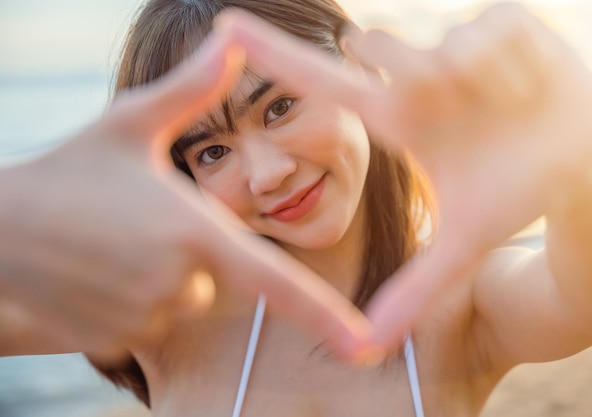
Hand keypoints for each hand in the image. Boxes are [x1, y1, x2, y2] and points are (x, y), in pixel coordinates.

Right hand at [0, 31, 370, 359]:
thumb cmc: (68, 171)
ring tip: (117, 246)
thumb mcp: (131, 122)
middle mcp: (180, 281)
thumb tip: (235, 37)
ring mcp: (147, 316)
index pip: (277, 282)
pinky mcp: (119, 341)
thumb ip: (194, 88)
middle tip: (141, 225)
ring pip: (185, 299)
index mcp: (196, 230)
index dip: (326, 316)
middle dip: (195, 252)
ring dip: (163, 276)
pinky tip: (101, 272)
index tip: (362, 346)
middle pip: (220, 277)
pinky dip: (138, 299)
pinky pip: (152, 321)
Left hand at [218, 2, 591, 349]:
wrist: (579, 169)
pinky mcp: (506, 27)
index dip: (276, 56)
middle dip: (407, 71)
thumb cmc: (512, 197)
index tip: (226, 29)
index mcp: (399, 118)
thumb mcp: (461, 246)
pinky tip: (531, 87)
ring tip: (508, 107)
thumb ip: (412, 291)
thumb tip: (364, 349)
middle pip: (378, 45)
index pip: (324, 82)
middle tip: (449, 106)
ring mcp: (458, 48)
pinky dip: (515, 64)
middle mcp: (419, 79)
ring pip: (440, 46)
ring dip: (476, 84)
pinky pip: (492, 32)